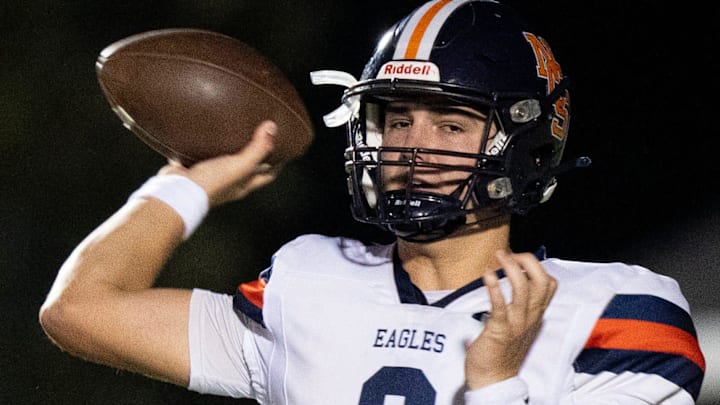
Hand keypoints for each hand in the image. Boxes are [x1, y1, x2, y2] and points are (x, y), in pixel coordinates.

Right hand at [160, 120, 277, 206]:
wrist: (177, 191)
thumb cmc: (211, 184)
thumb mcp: (239, 166)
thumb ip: (256, 149)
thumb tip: (272, 128)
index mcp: (243, 185)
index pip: (267, 175)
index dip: (277, 163)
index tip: (284, 149)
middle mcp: (228, 182)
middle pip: (247, 167)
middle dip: (254, 153)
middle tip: (260, 134)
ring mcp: (210, 176)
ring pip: (224, 160)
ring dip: (229, 148)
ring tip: (233, 129)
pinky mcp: (192, 169)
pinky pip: (200, 154)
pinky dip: (203, 145)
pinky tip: (203, 133)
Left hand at [464, 250, 556, 388]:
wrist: (494, 379)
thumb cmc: (501, 351)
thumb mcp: (517, 325)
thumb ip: (515, 307)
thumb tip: (501, 284)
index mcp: (535, 314)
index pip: (549, 284)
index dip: (536, 266)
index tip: (517, 257)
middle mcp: (530, 317)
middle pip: (541, 281)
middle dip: (527, 261)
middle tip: (507, 253)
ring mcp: (517, 324)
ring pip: (524, 289)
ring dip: (511, 268)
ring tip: (498, 256)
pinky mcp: (500, 331)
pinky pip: (501, 306)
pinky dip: (494, 288)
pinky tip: (487, 276)